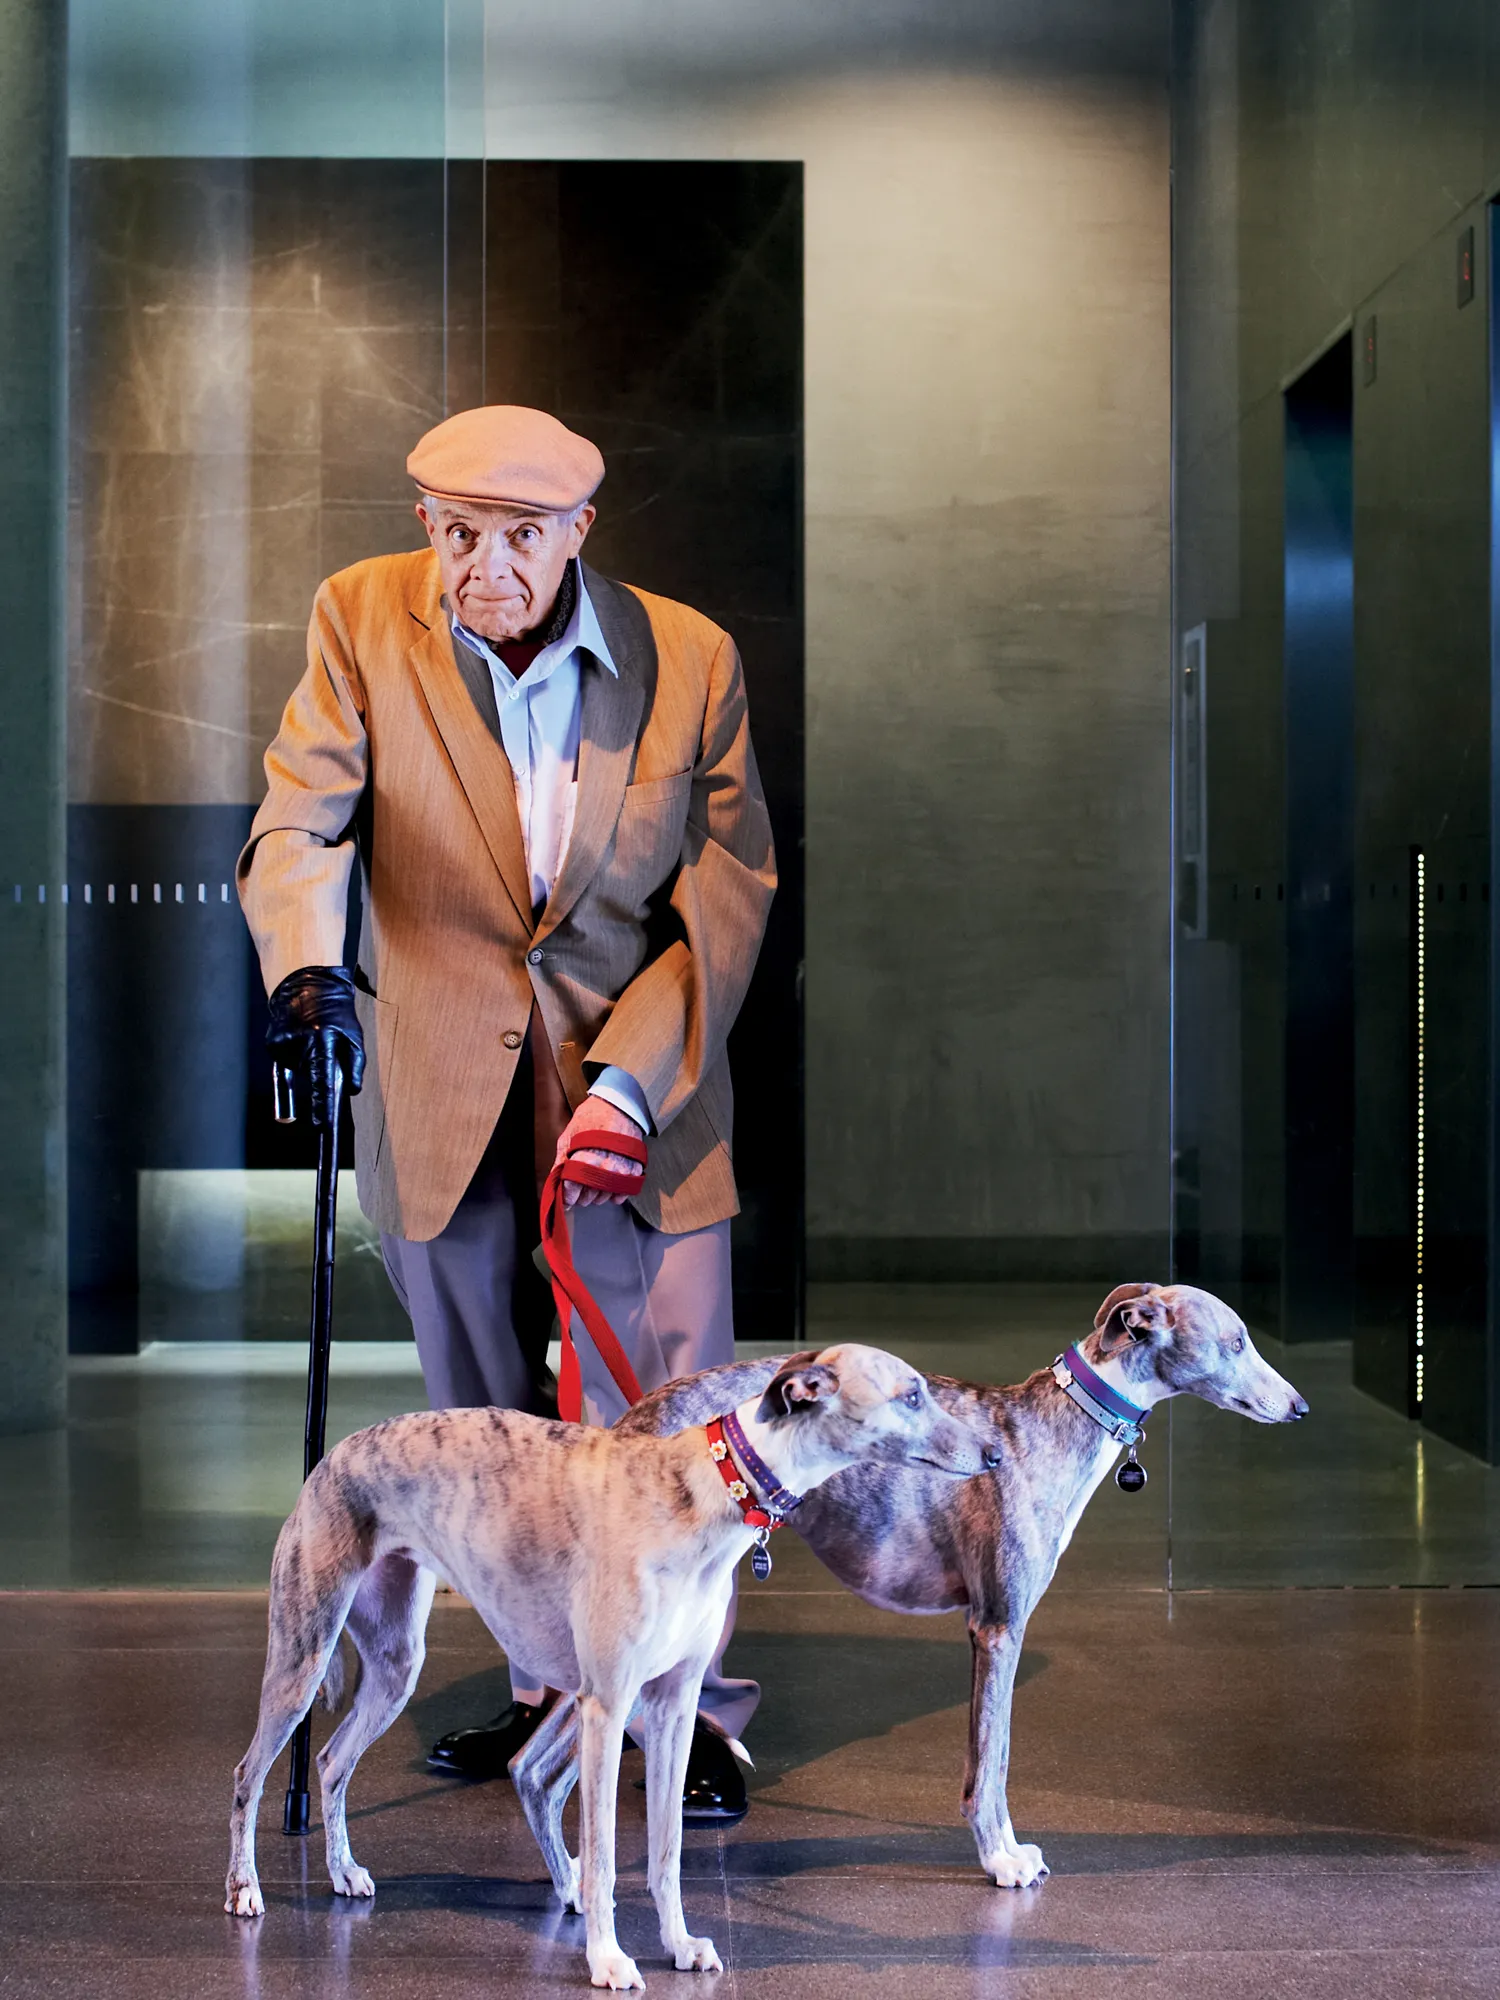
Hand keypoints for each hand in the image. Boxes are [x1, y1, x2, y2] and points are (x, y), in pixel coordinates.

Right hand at [266, 966, 365, 1129]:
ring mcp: (283, 1043)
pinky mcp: (273, 1044)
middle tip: (322, 1120)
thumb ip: (356, 1064)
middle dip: (316, 1094)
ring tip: (315, 1040)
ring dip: (309, 1064)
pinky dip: (296, 1062)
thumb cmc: (336, 1012)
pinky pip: (287, 1064)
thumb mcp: (354, 1034)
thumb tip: (352, 1091)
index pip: (323, 1079)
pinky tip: (298, 1051)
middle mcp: (300, 1041)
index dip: (322, 1104)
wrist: (305, 983)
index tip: (322, 1125)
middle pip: (310, 1076)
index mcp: (323, 1039)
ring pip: (299, 1069)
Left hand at [556, 1098, 645, 1207]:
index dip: (567, 1196)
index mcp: (586, 1158)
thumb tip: (555, 1181)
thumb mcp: (569, 1135)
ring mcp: (621, 1170)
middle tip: (579, 1184)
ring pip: (603, 1198)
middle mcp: (605, 1168)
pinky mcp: (634, 1170)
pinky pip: (621, 1193)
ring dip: (595, 1194)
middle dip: (580, 1194)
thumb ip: (561, 1161)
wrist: (619, 1105)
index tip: (566, 1198)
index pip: (572, 1190)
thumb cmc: (592, 1117)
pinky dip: (614, 1193)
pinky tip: (608, 1183)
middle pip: (587, 1197)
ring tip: (593, 1180)